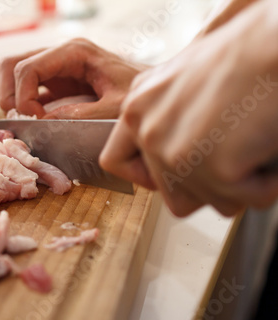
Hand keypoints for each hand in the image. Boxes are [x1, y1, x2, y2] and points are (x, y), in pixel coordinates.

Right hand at [0, 38, 147, 118]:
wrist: (154, 94)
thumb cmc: (141, 96)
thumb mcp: (114, 108)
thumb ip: (81, 114)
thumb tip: (43, 122)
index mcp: (75, 52)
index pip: (28, 68)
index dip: (24, 97)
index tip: (37, 121)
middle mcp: (61, 55)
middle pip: (13, 65)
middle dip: (10, 94)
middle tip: (23, 120)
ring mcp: (58, 67)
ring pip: (15, 73)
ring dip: (13, 97)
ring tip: (28, 120)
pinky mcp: (59, 83)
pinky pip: (29, 88)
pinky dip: (24, 104)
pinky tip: (36, 121)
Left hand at [99, 0, 277, 216]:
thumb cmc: (245, 58)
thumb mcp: (184, 85)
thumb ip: (167, 122)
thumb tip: (172, 169)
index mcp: (137, 104)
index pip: (116, 161)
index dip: (148, 176)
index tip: (174, 173)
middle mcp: (146, 127)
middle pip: (171, 194)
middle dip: (209, 184)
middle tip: (233, 151)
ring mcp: (172, 149)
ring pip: (209, 201)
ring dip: (238, 183)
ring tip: (250, 140)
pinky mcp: (210, 168)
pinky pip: (243, 201)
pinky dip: (264, 184)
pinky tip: (266, 146)